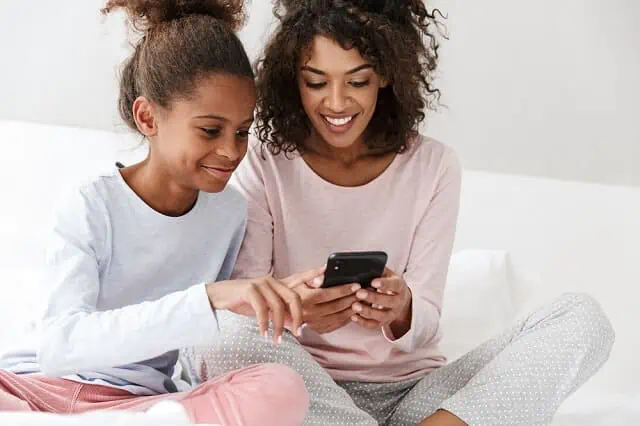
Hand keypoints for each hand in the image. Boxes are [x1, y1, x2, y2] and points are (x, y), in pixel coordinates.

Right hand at [205, 269, 320, 343]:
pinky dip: (264, 324)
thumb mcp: (266, 307)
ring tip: (277, 340)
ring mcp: (261, 284)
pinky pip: (262, 309)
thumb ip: (281, 312)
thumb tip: (296, 325)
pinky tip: (263, 333)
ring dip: (279, 326)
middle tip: (298, 333)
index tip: (325, 272)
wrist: (219, 296)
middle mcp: (272, 281)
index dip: (312, 275)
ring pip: (278, 306)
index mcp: (278, 284)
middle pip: (294, 298)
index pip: (299, 279)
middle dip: (298, 317)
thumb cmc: (245, 302)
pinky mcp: (249, 289)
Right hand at [285, 271, 362, 333]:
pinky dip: (345, 320)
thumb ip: (312, 274)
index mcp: (304, 298)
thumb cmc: (287, 289)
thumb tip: (326, 268)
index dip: (343, 290)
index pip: (328, 294)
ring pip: (336, 318)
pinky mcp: (314, 328)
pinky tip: (352, 312)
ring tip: (361, 301)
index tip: (355, 285)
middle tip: (363, 292)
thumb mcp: (297, 278)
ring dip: (351, 310)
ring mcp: (311, 323)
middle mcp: (307, 313)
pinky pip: (333, 326)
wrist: (277, 307)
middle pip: (335, 307)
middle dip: (351, 299)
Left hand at [350, 267, 411, 336]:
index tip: (373, 281)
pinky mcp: (384, 323)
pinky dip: (363, 322)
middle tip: (359, 293)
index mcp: (400, 287)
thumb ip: (378, 270)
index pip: (394, 285)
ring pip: (381, 316)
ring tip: (354, 306)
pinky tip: (353, 316)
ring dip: (367, 311)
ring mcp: (391, 314)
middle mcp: (398, 302)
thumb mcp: (387, 274)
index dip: (384, 284)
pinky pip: (373, 325)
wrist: (400, 299)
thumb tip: (363, 264)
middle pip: (388, 302)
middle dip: (373, 298)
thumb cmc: (389, 283)